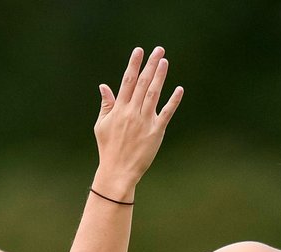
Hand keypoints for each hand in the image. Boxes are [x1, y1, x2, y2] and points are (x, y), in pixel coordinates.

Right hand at [91, 46, 182, 199]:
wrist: (117, 171)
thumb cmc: (108, 148)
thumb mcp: (101, 125)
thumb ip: (106, 105)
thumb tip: (104, 86)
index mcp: (119, 109)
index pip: (128, 81)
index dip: (134, 65)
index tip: (139, 51)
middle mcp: (132, 113)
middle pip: (142, 83)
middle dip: (150, 65)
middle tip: (158, 50)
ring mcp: (144, 122)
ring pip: (153, 94)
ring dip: (160, 77)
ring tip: (165, 62)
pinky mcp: (155, 132)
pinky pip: (166, 114)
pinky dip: (173, 101)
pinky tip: (179, 89)